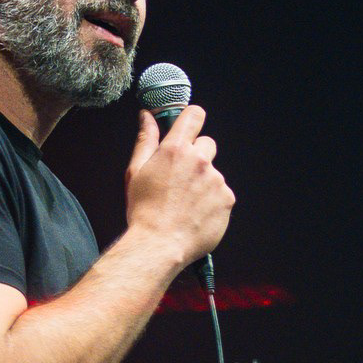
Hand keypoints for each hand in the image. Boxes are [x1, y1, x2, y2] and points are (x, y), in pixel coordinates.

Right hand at [125, 102, 235, 268]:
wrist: (159, 246)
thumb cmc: (143, 212)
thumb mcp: (136, 172)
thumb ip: (145, 140)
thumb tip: (147, 117)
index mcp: (175, 149)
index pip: (194, 115)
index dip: (192, 120)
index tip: (189, 130)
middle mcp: (199, 160)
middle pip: (207, 144)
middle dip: (196, 157)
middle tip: (181, 181)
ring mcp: (216, 180)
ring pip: (213, 173)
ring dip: (203, 184)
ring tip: (186, 205)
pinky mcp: (227, 199)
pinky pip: (222, 195)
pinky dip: (212, 203)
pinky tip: (196, 216)